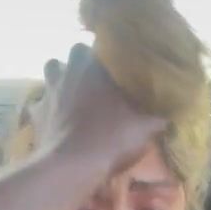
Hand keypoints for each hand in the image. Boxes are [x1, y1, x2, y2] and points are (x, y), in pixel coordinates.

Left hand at [29, 44, 164, 174]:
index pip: (106, 43)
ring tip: (79, 95)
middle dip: (88, 64)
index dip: (115, 55)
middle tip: (103, 82)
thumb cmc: (111, 137)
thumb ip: (160, 113)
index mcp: (96, 62)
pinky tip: (60, 118)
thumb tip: (174, 107)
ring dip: (65, 79)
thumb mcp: (146, 126)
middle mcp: (69, 67)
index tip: (124, 67)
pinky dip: (50, 107)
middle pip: (78, 54)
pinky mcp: (35, 110)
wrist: (71, 166)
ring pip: (55, 71)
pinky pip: (43, 101)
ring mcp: (48, 88)